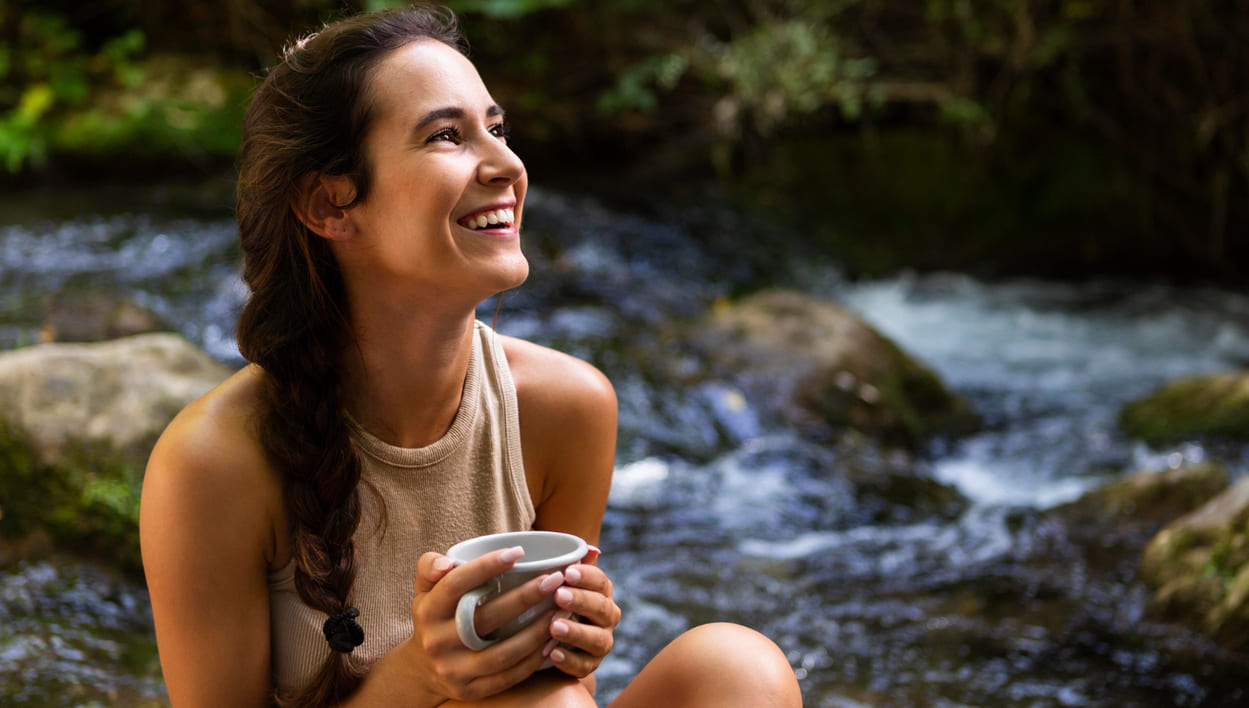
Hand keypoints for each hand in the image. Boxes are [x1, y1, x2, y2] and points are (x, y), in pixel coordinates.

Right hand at [405, 548, 563, 702]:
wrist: (423, 669)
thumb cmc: (435, 617)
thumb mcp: (424, 590)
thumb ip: (430, 567)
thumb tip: (446, 563)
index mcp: (427, 611)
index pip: (456, 584)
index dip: (486, 566)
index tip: (518, 552)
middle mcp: (437, 642)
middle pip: (486, 618)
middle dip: (525, 597)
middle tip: (555, 579)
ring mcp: (454, 670)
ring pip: (503, 653)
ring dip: (536, 631)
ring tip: (561, 610)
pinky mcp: (470, 691)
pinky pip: (508, 677)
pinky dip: (533, 659)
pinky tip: (552, 640)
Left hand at [544, 561, 620, 677]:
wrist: (546, 638)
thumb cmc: (552, 600)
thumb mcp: (558, 581)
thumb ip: (570, 563)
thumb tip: (591, 549)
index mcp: (602, 593)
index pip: (601, 582)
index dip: (586, 576)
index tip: (567, 572)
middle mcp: (607, 617)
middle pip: (602, 608)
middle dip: (581, 601)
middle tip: (559, 595)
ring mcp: (600, 642)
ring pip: (597, 639)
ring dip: (576, 632)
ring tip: (554, 627)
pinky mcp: (589, 665)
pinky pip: (583, 666)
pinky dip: (569, 660)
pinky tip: (552, 654)